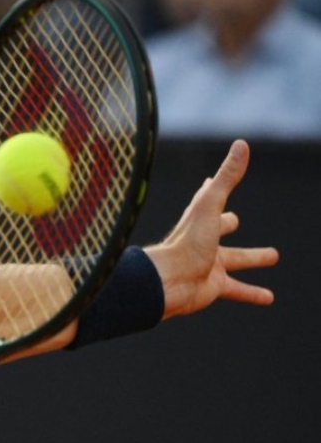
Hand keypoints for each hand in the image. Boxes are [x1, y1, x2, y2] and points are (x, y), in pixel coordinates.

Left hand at [145, 139, 278, 319]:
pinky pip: (238, 290)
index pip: (206, 200)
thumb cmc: (186, 243)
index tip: (210, 182)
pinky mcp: (214, 287)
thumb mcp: (211, 206)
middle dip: (228, 223)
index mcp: (199, 220)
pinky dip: (253, 293)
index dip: (211, 189)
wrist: (168, 283)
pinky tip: (269, 298)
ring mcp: (208, 264)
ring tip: (273, 256)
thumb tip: (242, 144)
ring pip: (235, 261)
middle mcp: (202, 241)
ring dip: (253, 258)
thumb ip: (227, 177)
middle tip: (235, 220)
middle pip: (219, 229)